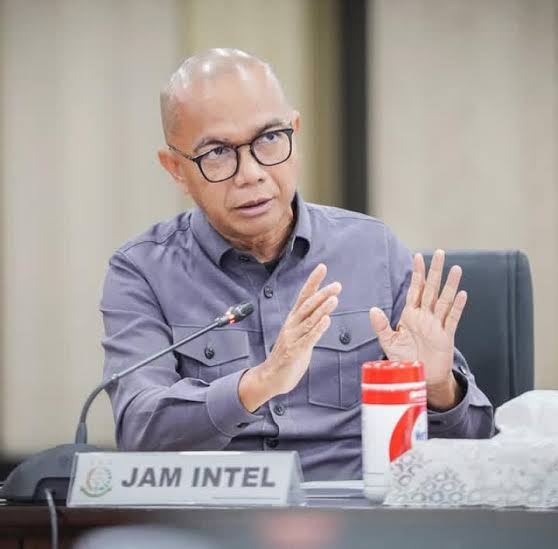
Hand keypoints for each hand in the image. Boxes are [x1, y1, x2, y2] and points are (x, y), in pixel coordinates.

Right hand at [239, 264, 341, 411]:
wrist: (270, 377)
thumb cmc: (287, 356)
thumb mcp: (298, 335)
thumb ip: (309, 323)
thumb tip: (323, 311)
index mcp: (293, 320)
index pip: (304, 296)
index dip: (313, 281)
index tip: (322, 267)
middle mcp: (292, 325)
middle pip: (307, 305)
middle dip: (322, 293)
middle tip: (337, 285)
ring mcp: (293, 338)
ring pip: (309, 320)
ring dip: (322, 308)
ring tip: (334, 298)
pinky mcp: (295, 351)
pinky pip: (308, 338)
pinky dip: (318, 329)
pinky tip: (327, 320)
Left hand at [369, 250, 466, 409]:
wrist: (420, 377)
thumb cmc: (405, 359)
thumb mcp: (388, 342)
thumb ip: (381, 326)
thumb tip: (373, 309)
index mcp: (411, 315)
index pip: (415, 290)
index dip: (416, 273)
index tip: (417, 256)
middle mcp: (425, 316)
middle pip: (431, 289)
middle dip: (435, 271)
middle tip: (439, 253)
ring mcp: (437, 325)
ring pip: (445, 300)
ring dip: (450, 285)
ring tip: (456, 268)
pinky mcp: (446, 336)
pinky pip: (452, 319)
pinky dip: (457, 307)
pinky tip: (462, 294)